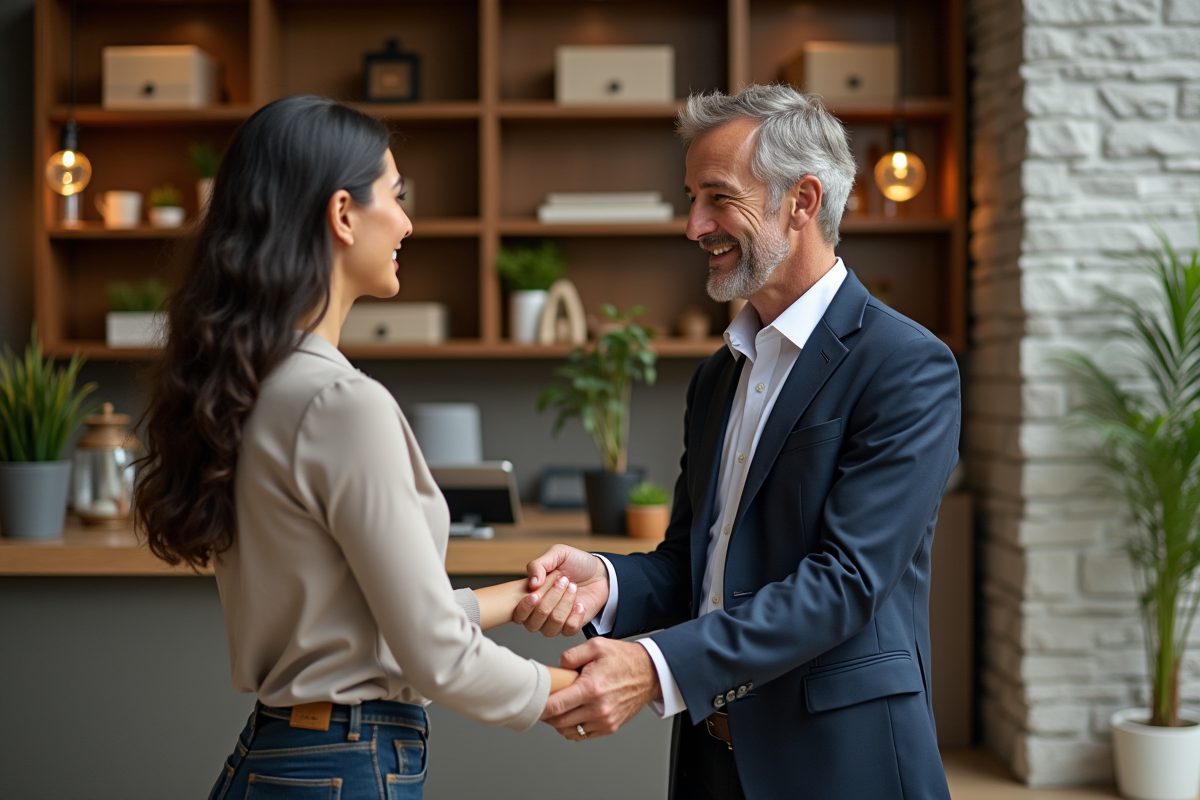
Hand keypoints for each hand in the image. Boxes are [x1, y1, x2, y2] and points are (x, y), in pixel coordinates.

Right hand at [513, 544, 608, 636]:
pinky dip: (575, 616)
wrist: (600, 572)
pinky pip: (568, 630)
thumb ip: (538, 565)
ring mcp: (555, 621)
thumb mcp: (557, 554)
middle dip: (551, 599)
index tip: (535, 594)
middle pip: (535, 621)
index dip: (525, 607)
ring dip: (563, 605)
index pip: (519, 613)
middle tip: (563, 580)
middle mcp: (539, 612)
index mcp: (530, 596)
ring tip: (573, 587)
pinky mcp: (571, 626)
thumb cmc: (576, 562)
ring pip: (552, 626)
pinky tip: (579, 603)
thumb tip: (532, 583)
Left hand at [540, 638, 660, 739]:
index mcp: (592, 688)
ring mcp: (605, 720)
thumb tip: (556, 668)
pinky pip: (582, 735)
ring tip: (557, 708)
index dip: (539, 705)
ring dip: (558, 723)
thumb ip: (572, 655)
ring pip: (569, 732)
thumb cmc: (623, 659)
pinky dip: (572, 728)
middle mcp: (598, 708)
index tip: (533, 700)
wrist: (649, 673)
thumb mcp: (596, 646)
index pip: (556, 706)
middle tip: (540, 703)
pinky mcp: (610, 727)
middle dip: (545, 715)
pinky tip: (571, 714)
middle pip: (559, 722)